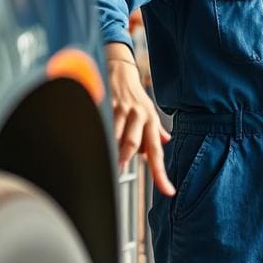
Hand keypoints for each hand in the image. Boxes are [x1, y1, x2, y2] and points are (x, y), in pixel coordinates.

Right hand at [106, 47, 173, 195]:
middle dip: (126, 158)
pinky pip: (102, 123)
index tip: (168, 191)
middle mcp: (140, 117)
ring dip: (109, 149)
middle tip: (119, 171)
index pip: (157, 153)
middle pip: (133, 143)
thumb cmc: (135, 97)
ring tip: (103, 159)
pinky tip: (94, 139)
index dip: (161, 174)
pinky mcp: (107, 104)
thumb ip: (155, 130)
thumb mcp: (149, 113)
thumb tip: (165, 142)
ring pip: (115, 135)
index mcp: (151, 123)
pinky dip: (99, 134)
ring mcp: (122, 111)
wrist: (121, 72)